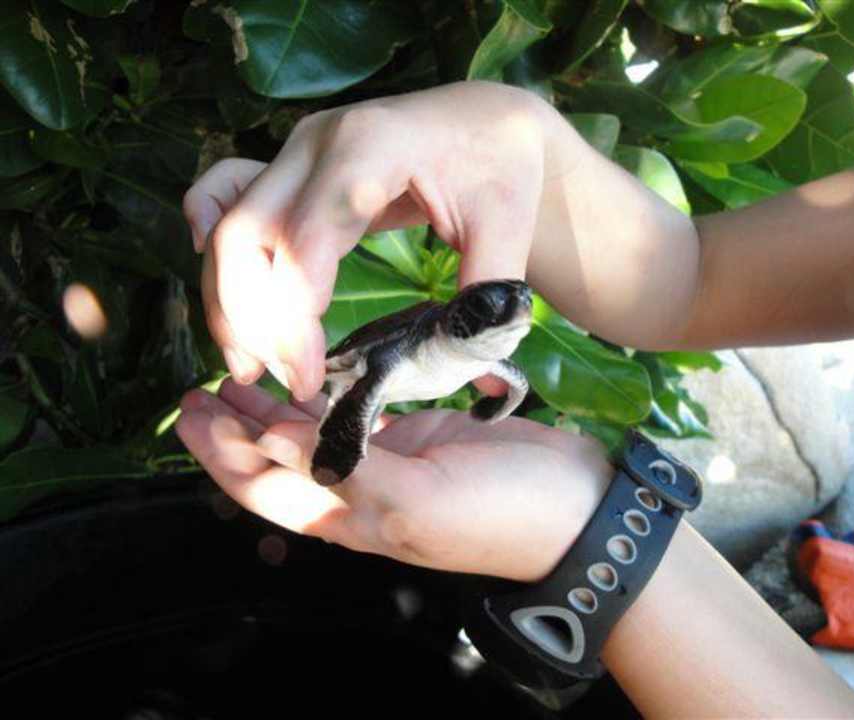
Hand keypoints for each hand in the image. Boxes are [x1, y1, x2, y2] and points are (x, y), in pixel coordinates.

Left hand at [175, 379, 611, 581]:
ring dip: (274, 410)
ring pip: (314, 437)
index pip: (264, 488)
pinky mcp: (419, 437)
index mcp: (352, 517)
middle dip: (234, 430)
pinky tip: (312, 375)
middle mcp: (360, 494)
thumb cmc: (501, 510)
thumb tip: (267, 437)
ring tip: (241, 376)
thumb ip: (342, 468)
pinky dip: (327, 397)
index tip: (187, 412)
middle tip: (200, 387)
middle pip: (279, 463)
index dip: (220, 455)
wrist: (578, 507)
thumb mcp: (416, 499)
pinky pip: (357, 415)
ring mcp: (390, 464)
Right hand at [183, 82, 561, 401]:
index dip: (295, 318)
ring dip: (228, 302)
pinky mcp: (289, 166)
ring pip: (229, 225)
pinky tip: (221, 297)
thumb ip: (487, 297)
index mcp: (373, 148)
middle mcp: (318, 142)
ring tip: (250, 369)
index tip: (310, 380)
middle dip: (256, 320)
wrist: (484, 123)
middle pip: (248, 233)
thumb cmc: (500, 171)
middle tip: (289, 384)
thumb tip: (475, 377)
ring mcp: (297, 150)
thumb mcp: (508, 229)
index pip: (307, 240)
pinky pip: (224, 196)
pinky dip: (209, 243)